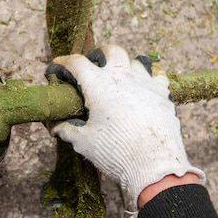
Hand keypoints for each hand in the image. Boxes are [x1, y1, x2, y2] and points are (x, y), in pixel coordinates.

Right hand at [46, 45, 204, 208]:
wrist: (154, 166)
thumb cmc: (115, 152)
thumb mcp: (84, 142)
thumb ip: (67, 130)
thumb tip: (54, 127)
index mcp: (98, 86)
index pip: (76, 63)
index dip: (63, 63)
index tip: (56, 68)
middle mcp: (122, 78)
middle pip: (110, 50)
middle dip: (99, 54)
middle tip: (93, 67)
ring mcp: (145, 83)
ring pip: (135, 60)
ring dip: (124, 65)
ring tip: (119, 78)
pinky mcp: (163, 94)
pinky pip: (157, 75)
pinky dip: (149, 76)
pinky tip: (145, 86)